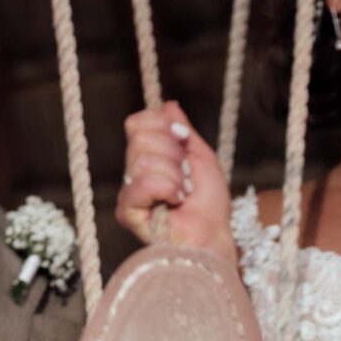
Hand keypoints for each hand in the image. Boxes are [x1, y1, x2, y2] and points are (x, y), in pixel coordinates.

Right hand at [117, 101, 235, 254]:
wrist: (213, 235)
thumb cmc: (209, 204)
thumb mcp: (201, 156)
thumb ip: (183, 130)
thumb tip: (169, 105)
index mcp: (147, 156)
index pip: (137, 123)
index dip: (163, 126)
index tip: (185, 144)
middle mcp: (133, 172)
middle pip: (139, 138)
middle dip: (173, 154)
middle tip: (186, 176)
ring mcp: (128, 192)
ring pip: (142, 160)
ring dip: (174, 176)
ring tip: (182, 193)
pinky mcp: (127, 212)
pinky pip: (140, 184)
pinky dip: (165, 189)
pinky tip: (174, 201)